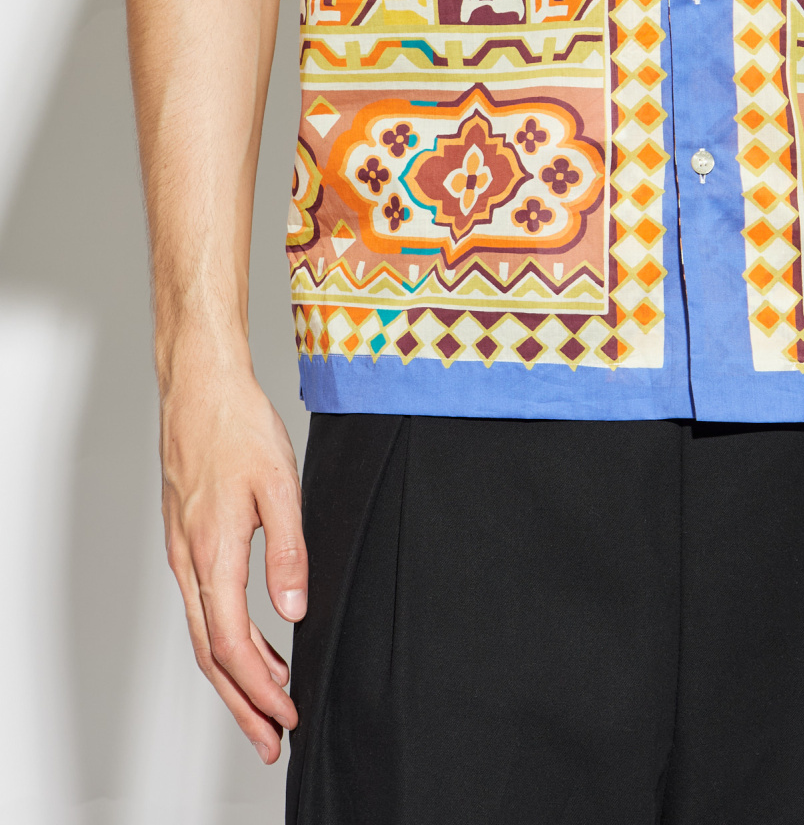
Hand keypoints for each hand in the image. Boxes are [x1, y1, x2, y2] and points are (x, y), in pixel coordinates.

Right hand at [159, 355, 306, 763]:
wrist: (199, 386)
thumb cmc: (238, 426)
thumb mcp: (280, 486)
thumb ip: (289, 551)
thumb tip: (294, 612)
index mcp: (212, 554)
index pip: (231, 645)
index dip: (259, 688)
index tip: (286, 715)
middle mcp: (189, 562)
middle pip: (210, 655)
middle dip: (241, 704)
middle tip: (269, 742)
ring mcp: (183, 552)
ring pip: (205, 633)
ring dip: (235, 676)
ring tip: (269, 705)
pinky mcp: (187, 538)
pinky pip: (205, 605)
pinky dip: (229, 638)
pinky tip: (258, 642)